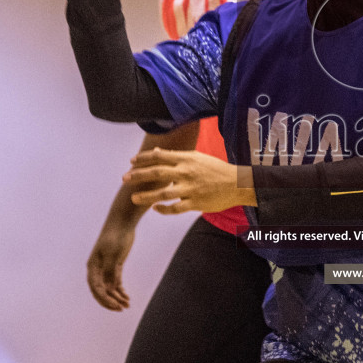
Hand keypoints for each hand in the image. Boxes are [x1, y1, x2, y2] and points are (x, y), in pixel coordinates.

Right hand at [87, 216, 136, 311]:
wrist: (122, 223)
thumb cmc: (115, 236)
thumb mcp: (113, 254)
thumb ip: (110, 271)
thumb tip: (109, 288)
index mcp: (93, 266)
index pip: (96, 288)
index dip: (104, 299)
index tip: (115, 306)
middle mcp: (97, 269)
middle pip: (101, 290)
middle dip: (110, 301)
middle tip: (121, 309)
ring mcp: (106, 268)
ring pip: (109, 287)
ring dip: (117, 297)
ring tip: (127, 305)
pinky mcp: (115, 265)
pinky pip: (116, 282)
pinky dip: (120, 290)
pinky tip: (127, 297)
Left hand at [123, 149, 254, 214]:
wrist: (237, 184)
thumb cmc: (216, 169)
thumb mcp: (197, 157)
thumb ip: (176, 156)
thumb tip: (156, 152)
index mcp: (186, 159)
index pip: (159, 156)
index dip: (143, 158)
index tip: (131, 162)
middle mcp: (186, 173)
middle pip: (157, 173)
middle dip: (139, 175)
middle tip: (125, 178)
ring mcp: (191, 189)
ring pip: (163, 193)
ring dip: (146, 196)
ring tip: (134, 198)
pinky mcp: (195, 203)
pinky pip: (175, 208)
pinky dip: (164, 209)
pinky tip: (155, 208)